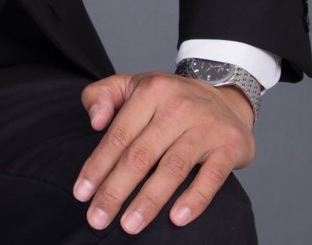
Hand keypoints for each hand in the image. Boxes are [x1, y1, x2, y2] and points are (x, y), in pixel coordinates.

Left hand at [73, 71, 254, 234]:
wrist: (225, 97)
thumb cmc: (170, 99)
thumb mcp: (133, 85)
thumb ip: (102, 96)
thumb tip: (95, 121)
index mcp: (150, 91)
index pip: (118, 135)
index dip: (98, 166)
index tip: (81, 194)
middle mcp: (177, 107)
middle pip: (140, 155)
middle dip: (115, 190)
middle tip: (97, 218)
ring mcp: (205, 126)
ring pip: (172, 169)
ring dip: (148, 201)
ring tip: (128, 226)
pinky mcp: (229, 145)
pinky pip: (211, 177)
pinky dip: (194, 199)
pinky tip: (177, 219)